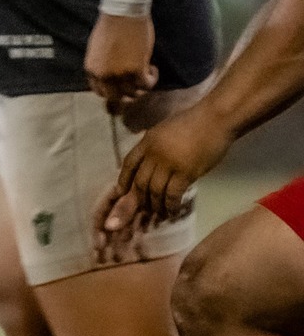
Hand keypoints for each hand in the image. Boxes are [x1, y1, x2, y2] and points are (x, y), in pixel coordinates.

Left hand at [84, 10, 157, 113]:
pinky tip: (152, 68)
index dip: (112, 90)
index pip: (100, 91)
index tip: (121, 84)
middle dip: (127, 94)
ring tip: (146, 72)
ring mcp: (119, 74)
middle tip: (136, 84)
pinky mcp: (136, 70)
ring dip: (141, 86)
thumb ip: (101, 65)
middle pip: (115, 97)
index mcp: (91, 69)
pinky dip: (152, 79)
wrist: (122, 13)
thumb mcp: (97, 50)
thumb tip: (110, 76)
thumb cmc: (111, 26)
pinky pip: (146, 84)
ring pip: (133, 93)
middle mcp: (103, 75)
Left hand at [92, 101, 231, 258]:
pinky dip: (169, 206)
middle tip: (135, 215)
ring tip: (156, 215)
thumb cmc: (194, 123)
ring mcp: (168, 163)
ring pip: (154, 191)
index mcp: (146, 142)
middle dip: (134, 202)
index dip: (123, 181)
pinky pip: (172, 194)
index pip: (128, 164)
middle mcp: (153, 154)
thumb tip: (149, 164)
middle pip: (138, 182)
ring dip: (154, 206)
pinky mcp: (185, 173)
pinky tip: (170, 213)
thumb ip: (154, 146)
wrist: (215, 119)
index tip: (120, 194)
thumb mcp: (164, 130)